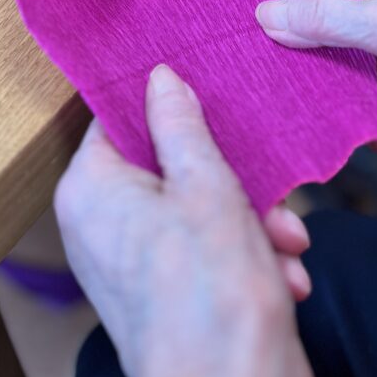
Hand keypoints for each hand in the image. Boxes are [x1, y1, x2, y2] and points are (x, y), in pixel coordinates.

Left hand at [55, 65, 312, 376]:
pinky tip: (285, 272)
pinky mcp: (164, 291)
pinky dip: (246, 253)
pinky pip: (202, 247)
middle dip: (230, 176)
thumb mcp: (205, 185)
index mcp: (91, 190)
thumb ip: (180, 124)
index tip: (206, 89)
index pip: (118, 118)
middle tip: (269, 185)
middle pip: (167, 163)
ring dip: (250, 217)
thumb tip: (159, 78)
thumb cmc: (211, 298)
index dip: (164, 102)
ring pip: (195, 205)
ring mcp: (131, 261)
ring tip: (286, 238)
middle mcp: (101, 223)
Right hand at [257, 0, 376, 131]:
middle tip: (269, 86)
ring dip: (342, 99)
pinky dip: (375, 120)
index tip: (237, 27)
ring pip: (344, 70)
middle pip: (320, 27)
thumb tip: (265, 16)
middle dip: (304, 60)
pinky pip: (375, 100)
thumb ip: (329, 22)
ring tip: (331, 121)